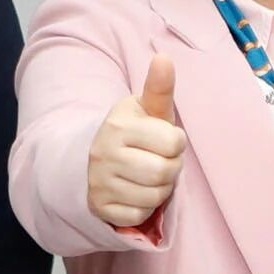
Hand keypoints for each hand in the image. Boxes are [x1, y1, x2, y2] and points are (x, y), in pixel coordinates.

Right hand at [89, 51, 185, 232]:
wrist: (96, 158)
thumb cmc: (136, 133)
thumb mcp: (147, 110)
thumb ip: (159, 88)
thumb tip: (164, 58)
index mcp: (118, 126)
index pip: (174, 143)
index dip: (176, 144)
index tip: (164, 140)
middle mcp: (103, 154)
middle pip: (165, 172)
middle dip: (171, 168)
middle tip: (160, 161)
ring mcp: (98, 183)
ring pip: (154, 196)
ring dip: (160, 189)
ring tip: (149, 176)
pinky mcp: (100, 208)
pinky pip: (138, 215)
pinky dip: (144, 207)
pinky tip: (136, 192)